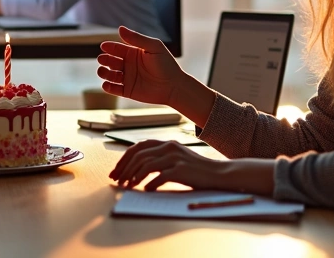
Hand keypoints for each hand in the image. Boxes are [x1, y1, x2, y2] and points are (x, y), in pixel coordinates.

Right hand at [97, 26, 188, 106]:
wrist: (174, 86)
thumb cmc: (166, 65)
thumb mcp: (153, 47)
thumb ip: (137, 38)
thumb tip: (120, 28)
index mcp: (133, 53)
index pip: (117, 48)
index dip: (109, 47)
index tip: (103, 46)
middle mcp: (128, 65)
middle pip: (111, 61)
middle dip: (104, 59)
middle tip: (102, 59)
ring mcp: (127, 78)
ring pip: (109, 75)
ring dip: (103, 73)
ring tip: (102, 71)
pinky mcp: (128, 91)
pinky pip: (113, 89)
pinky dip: (107, 87)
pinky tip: (106, 85)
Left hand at [109, 139, 223, 190]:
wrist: (218, 173)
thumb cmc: (195, 169)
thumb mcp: (176, 157)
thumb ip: (159, 158)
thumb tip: (136, 169)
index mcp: (166, 143)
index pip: (137, 147)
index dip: (123, 159)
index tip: (115, 171)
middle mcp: (169, 147)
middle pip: (138, 156)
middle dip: (124, 169)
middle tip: (117, 181)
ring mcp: (175, 158)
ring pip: (146, 165)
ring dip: (133, 177)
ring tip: (128, 187)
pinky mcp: (181, 170)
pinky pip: (160, 177)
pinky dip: (150, 184)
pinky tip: (147, 191)